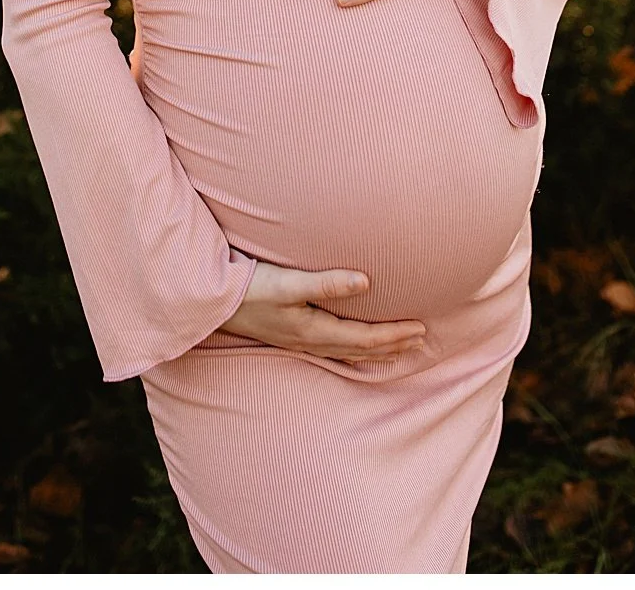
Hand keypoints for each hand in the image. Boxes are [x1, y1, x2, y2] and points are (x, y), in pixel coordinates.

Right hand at [217, 260, 427, 362]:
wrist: (214, 302)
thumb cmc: (248, 289)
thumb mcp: (287, 283)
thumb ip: (326, 282)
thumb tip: (366, 281)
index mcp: (314, 330)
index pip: (366, 337)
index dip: (395, 334)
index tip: (420, 328)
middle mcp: (311, 341)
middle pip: (362, 349)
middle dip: (393, 345)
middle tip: (421, 340)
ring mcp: (300, 341)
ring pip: (348, 352)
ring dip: (377, 351)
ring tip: (399, 348)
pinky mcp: (291, 336)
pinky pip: (333, 350)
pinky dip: (353, 350)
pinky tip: (353, 347)